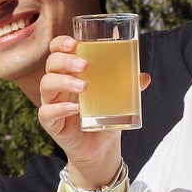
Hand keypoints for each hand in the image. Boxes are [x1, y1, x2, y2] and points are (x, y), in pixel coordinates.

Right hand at [37, 34, 144, 190]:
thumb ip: (128, 86)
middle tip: (85, 65)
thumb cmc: (105, 116)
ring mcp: (51, 103)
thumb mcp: (118, 99)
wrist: (100, 149)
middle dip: (66, 60)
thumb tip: (144, 77)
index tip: (74, 42)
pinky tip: (75, 109)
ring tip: (84, 86)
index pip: (57, 51)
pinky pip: (47, 112)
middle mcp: (57, 85)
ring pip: (46, 84)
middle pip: (51, 64)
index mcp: (69, 73)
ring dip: (64, 81)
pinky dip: (60, 109)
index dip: (61, 43)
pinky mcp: (50, 123)